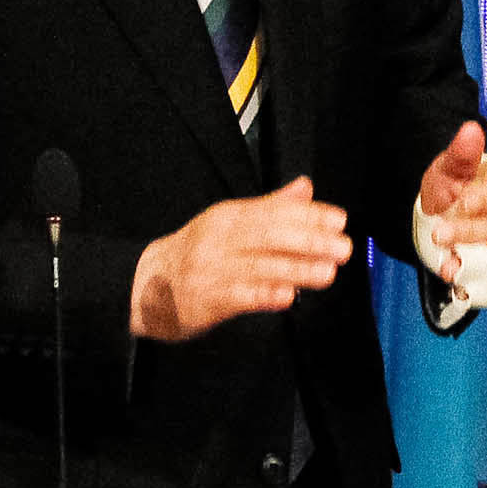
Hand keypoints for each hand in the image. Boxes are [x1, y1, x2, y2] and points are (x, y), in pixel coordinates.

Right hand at [131, 175, 350, 341]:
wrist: (143, 286)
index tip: (339, 220)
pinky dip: (265, 295)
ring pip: (260, 266)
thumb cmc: (197, 253)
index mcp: (228, 216)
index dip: (309, 214)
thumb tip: (305, 186)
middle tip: (343, 247)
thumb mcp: (228, 222)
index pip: (273, 210)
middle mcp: (219, 239)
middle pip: (269, 235)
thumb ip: (269, 207)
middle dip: (310, 240)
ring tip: (328, 272)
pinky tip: (288, 296)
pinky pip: (239, 296)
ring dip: (297, 269)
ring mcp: (211, 270)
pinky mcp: (205, 300)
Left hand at [417, 120, 486, 282]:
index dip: (486, 197)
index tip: (462, 202)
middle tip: (440, 235)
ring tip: (447, 264)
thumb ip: (462, 154)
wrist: (453, 215)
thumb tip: (471, 128)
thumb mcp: (452, 168)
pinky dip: (473, 275)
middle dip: (470, 231)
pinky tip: (454, 274)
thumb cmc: (457, 186)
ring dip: (472, 259)